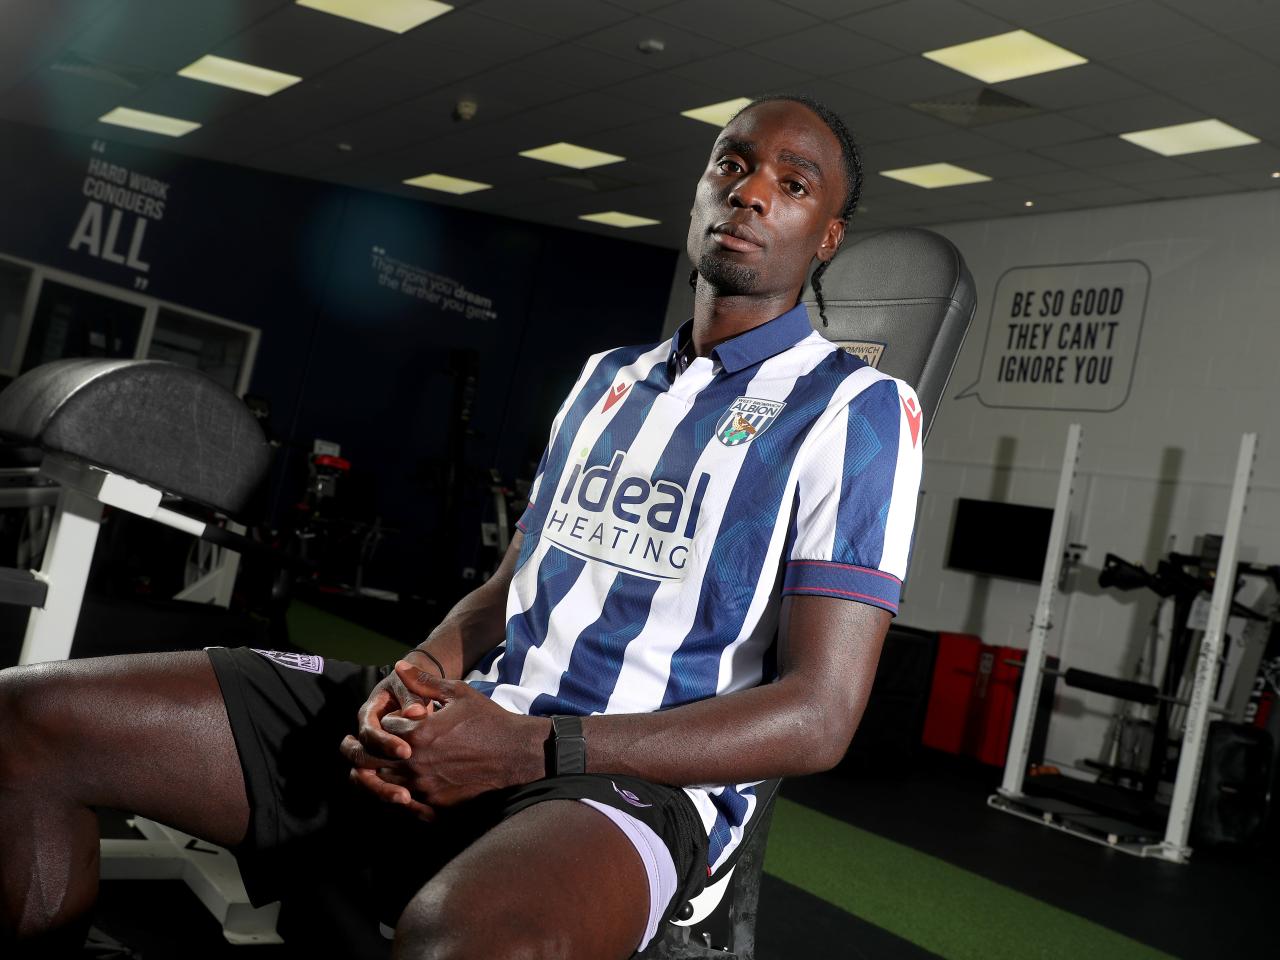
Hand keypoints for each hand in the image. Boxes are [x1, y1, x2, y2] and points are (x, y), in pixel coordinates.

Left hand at [347, 662, 548, 810]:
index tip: (395, 722)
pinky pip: (403, 807)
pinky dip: (393, 797)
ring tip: (370, 768)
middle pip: (369, 761)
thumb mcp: (459, 693)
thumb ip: (425, 683)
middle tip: (352, 746)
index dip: (385, 723)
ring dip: (373, 775)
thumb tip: (398, 666)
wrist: (519, 755)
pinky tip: (396, 789)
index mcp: (420, 734)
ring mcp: (425, 789)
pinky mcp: (437, 808)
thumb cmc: (490, 721)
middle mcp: (417, 764)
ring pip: (380, 785)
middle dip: (359, 751)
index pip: (382, 729)